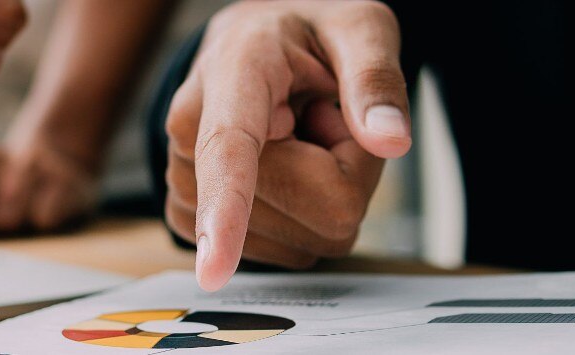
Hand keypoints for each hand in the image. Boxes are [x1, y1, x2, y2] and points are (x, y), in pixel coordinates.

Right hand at [164, 0, 410, 290]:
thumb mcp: (358, 28)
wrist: (253, 42)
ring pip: (297, 235)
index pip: (229, 148)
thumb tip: (390, 140)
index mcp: (233, 72)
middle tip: (325, 115)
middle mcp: (191, 126)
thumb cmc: (304, 35)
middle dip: (343, 169)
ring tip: (300, 134)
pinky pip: (281, 250)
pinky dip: (299, 217)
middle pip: (305, 204)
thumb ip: (376, 79)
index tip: (214, 270)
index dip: (225, 210)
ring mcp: (184, 177)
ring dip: (321, 194)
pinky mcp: (190, 214)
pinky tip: (283, 165)